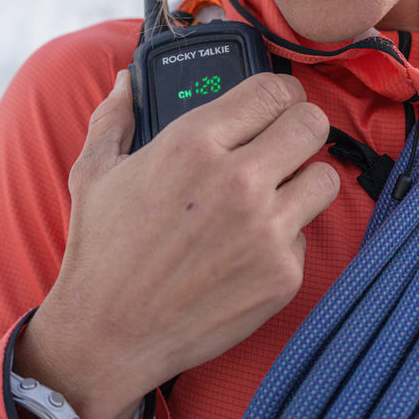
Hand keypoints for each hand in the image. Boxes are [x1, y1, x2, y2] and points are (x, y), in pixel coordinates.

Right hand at [14, 70, 338, 418]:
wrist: (107, 337)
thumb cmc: (100, 252)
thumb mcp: (94, 171)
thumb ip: (116, 116)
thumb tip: (129, 80)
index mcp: (193, 143)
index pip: (273, 89)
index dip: (279, 92)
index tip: (276, 103)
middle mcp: (238, 181)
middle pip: (312, 124)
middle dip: (299, 127)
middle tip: (283, 142)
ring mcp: (266, 231)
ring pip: (325, 177)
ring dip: (303, 180)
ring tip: (274, 193)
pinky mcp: (282, 275)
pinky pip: (307, 235)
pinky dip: (285, 237)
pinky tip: (248, 246)